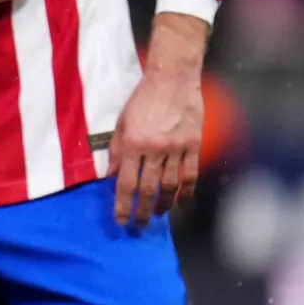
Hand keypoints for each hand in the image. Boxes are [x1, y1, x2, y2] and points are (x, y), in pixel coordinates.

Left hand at [111, 13, 208, 227]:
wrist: (172, 79)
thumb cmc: (142, 99)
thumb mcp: (121, 122)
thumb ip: (115, 150)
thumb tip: (110, 176)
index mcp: (133, 143)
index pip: (126, 183)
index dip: (123, 205)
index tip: (121, 220)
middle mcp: (155, 149)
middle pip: (148, 189)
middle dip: (142, 211)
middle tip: (138, 225)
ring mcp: (177, 148)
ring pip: (171, 186)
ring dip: (163, 204)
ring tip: (157, 214)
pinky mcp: (194, 145)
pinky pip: (191, 175)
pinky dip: (186, 192)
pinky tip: (180, 202)